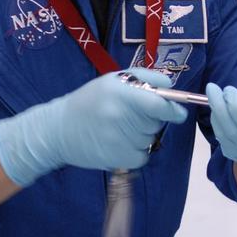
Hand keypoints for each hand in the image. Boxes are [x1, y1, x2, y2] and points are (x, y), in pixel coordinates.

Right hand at [0, 69, 187, 185]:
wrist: (58, 130)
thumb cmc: (91, 100)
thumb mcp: (113, 80)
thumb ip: (144, 78)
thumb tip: (171, 88)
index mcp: (120, 91)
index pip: (157, 103)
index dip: (173, 109)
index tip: (178, 112)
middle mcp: (119, 114)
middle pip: (156, 122)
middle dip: (151, 119)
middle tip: (131, 116)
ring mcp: (117, 138)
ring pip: (150, 139)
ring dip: (142, 135)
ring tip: (119, 129)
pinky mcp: (116, 158)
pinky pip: (143, 156)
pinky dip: (137, 152)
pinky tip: (119, 143)